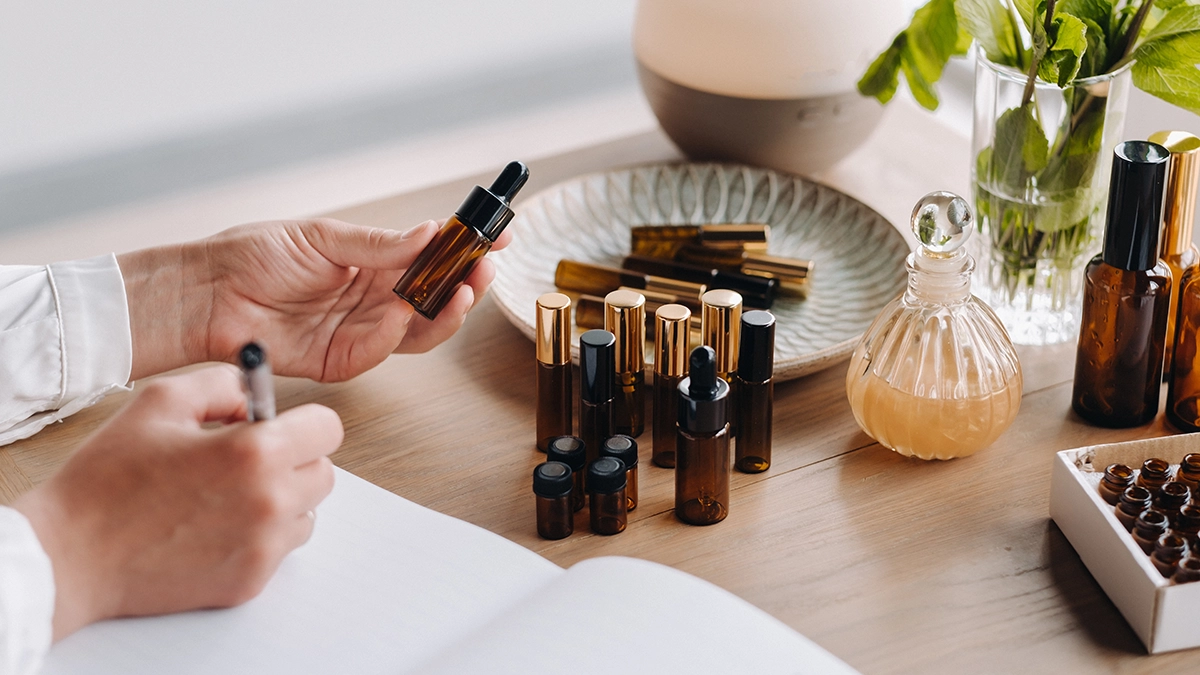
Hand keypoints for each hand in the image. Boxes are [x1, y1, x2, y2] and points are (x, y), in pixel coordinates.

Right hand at [13, 366, 340, 639]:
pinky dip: (258, 537)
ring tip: (225, 496)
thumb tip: (256, 396)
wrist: (72, 554)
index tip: (278, 427)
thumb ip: (223, 385)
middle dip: (293, 462)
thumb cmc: (109, 479)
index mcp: (253, 453)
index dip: (301, 423)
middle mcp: (269, 502)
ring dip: (281, 502)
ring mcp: (262, 548)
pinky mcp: (250, 581)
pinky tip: (214, 527)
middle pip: (323, 474)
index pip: (328, 429)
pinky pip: (279, 550)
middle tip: (246, 462)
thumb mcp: (161, 402)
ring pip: (305, 514)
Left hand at [119, 218, 510, 380]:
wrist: (205, 293)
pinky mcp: (341, 359)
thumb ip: (378, 243)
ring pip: (419, 329)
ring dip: (446, 313)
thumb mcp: (322, 238)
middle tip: (486, 269)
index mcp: (372, 262)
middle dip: (467, 284)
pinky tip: (403, 311)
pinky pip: (381, 350)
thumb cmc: (252, 256)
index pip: (432, 257)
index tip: (499, 237)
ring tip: (463, 291)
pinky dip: (397, 333)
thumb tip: (430, 232)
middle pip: (435, 297)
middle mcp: (372, 297)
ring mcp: (359, 330)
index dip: (466, 250)